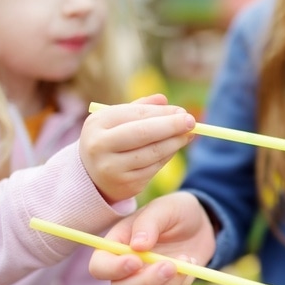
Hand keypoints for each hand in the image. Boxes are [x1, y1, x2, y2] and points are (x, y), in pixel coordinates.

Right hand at [79, 94, 194, 202]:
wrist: (92, 175)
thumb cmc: (110, 139)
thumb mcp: (117, 120)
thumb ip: (139, 108)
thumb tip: (164, 100)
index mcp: (97, 123)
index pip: (136, 114)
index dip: (163, 113)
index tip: (183, 111)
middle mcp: (100, 145)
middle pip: (143, 133)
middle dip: (171, 126)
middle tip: (192, 122)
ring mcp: (112, 168)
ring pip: (153, 152)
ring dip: (175, 143)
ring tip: (188, 135)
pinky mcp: (126, 184)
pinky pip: (154, 168)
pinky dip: (168, 156)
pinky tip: (175, 148)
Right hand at [89, 192, 216, 284]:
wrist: (201, 222)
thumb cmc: (176, 211)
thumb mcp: (164, 208)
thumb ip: (148, 223)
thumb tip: (137, 246)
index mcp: (117, 245)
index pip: (99, 267)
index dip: (113, 269)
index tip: (137, 261)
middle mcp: (127, 268)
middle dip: (145, 282)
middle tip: (170, 265)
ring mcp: (146, 280)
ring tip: (187, 258)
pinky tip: (191, 262)